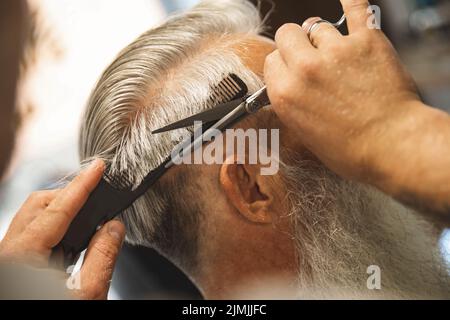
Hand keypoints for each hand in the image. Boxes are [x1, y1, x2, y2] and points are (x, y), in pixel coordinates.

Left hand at [0, 159, 125, 298]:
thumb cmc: (59, 316)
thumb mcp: (88, 295)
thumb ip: (103, 256)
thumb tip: (113, 226)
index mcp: (22, 260)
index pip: (57, 211)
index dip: (81, 186)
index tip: (98, 167)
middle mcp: (9, 254)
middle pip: (38, 206)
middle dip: (68, 194)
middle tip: (96, 190)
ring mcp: (9, 258)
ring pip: (32, 216)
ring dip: (61, 209)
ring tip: (88, 213)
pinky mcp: (15, 263)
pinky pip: (32, 231)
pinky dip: (55, 225)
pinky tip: (72, 233)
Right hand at [264, 0, 422, 181]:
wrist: (392, 146)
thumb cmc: (352, 150)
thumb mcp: (305, 134)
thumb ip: (292, 104)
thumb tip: (292, 86)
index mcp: (285, 94)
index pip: (272, 60)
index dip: (284, 64)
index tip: (293, 68)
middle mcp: (305, 69)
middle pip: (287, 34)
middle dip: (296, 43)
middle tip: (309, 55)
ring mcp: (335, 51)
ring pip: (317, 25)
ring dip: (323, 36)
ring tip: (337, 50)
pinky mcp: (366, 40)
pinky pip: (355, 7)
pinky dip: (351, 2)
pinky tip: (348, 2)